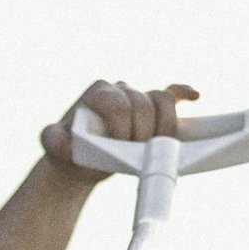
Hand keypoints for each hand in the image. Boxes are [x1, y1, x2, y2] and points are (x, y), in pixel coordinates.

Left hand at [40, 80, 200, 188]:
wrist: (80, 160)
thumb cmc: (69, 152)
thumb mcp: (55, 148)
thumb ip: (53, 141)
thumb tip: (63, 140)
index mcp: (98, 92)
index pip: (120, 103)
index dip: (121, 128)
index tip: (115, 149)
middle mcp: (121, 89)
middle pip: (144, 103)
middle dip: (141, 133)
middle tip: (130, 154)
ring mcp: (138, 97)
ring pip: (163, 100)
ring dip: (164, 126)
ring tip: (152, 148)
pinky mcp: (153, 110)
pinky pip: (172, 94)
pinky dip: (184, 94)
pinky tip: (195, 96)